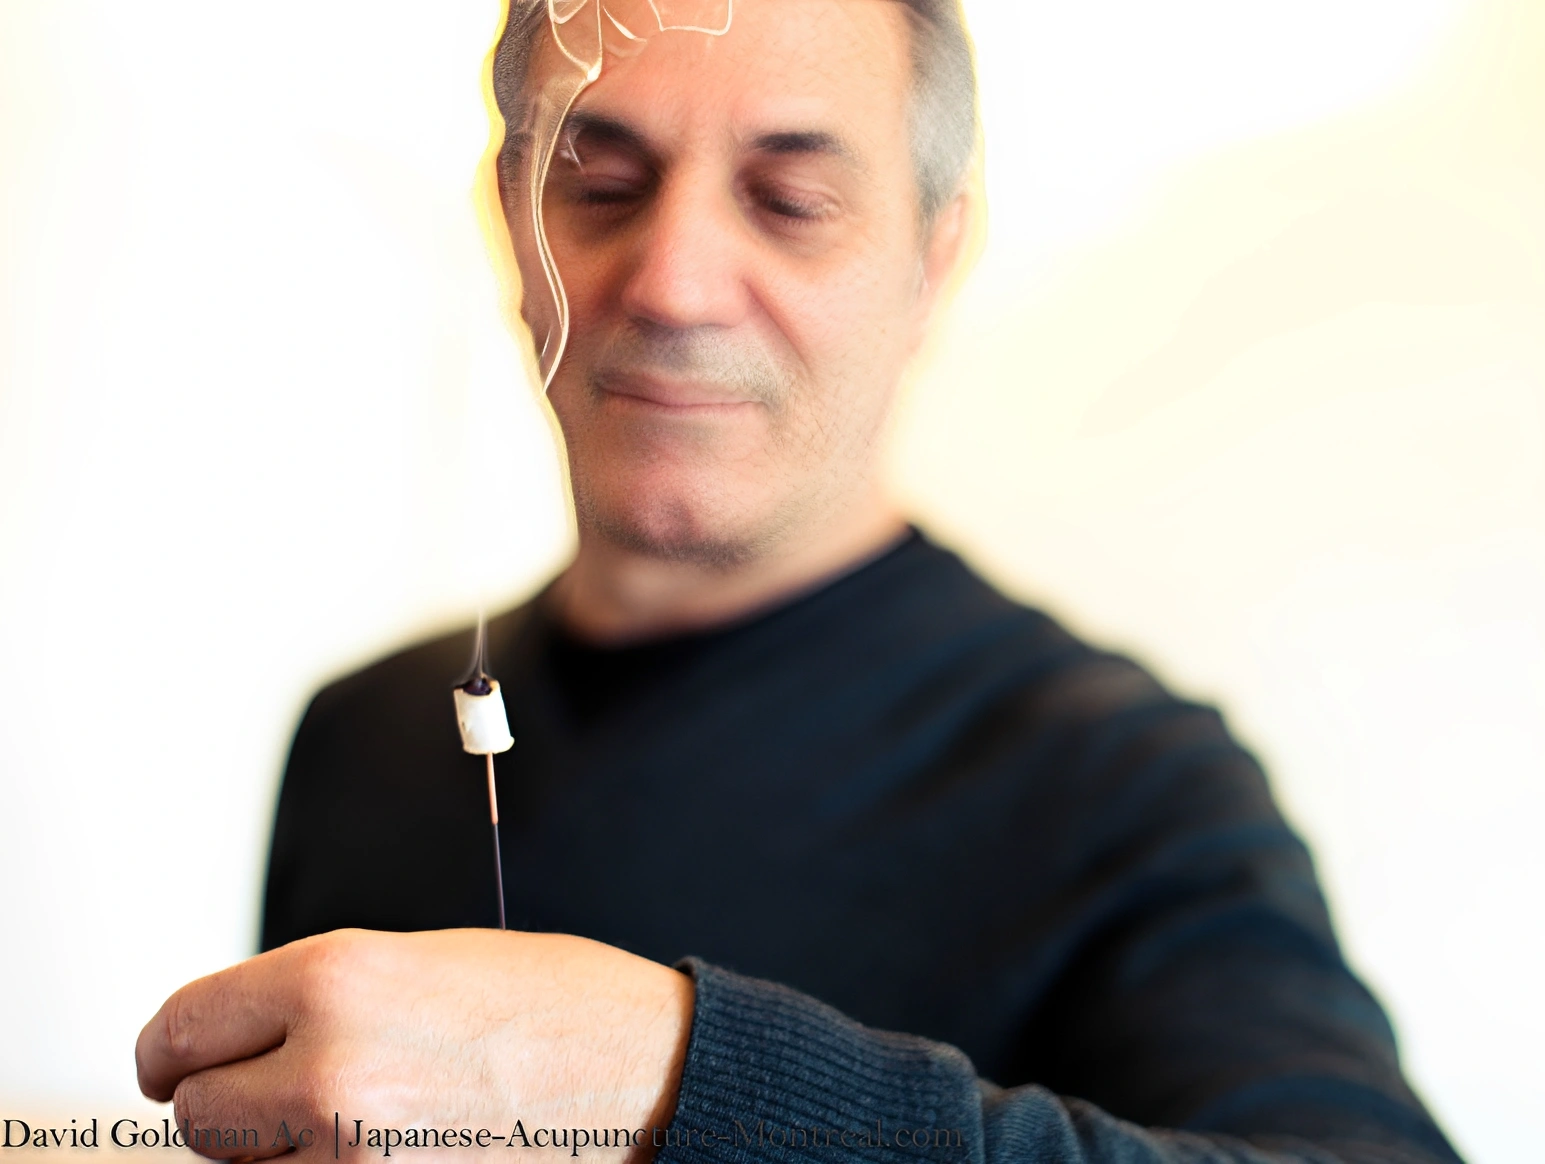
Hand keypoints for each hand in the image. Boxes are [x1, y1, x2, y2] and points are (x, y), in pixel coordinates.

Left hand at [135, 928, 693, 1162]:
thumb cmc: (556, 1007)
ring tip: (351, 1120)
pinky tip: (373, 1151)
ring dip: (277, 1153)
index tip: (177, 1061)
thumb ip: (321, 995)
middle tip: (273, 1090)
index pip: (182, 1027)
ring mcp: (352, 1156)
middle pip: (199, 1115)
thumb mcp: (422, 961)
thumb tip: (249, 1036)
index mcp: (334, 977)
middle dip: (228, 1102)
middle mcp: (328, 1067)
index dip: (174, 1047)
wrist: (645, 1075)